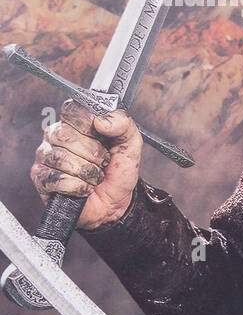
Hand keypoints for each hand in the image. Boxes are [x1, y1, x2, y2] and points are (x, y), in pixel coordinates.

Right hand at [31, 100, 140, 229]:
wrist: (114, 204)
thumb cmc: (118, 172)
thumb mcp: (130, 145)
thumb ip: (123, 125)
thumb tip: (101, 120)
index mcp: (75, 124)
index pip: (72, 110)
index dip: (90, 124)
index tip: (104, 137)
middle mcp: (55, 136)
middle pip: (66, 135)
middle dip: (94, 153)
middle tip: (102, 162)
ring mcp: (45, 157)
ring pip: (62, 158)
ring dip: (88, 172)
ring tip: (94, 176)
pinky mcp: (40, 179)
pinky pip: (57, 179)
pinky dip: (78, 186)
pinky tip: (84, 188)